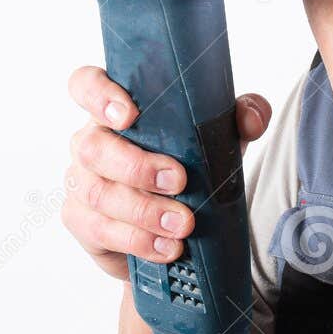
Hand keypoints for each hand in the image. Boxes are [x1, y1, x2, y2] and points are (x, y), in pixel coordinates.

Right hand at [62, 66, 270, 280]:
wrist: (179, 225)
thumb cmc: (189, 165)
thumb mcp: (219, 139)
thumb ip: (241, 117)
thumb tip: (251, 118)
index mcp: (116, 111)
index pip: (86, 85)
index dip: (99, 95)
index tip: (128, 115)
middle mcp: (91, 142)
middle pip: (91, 146)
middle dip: (136, 166)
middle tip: (179, 181)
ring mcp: (82, 182)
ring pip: (97, 192)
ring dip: (144, 210)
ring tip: (183, 224)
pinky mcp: (83, 221)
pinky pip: (100, 230)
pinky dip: (138, 240)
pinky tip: (167, 247)